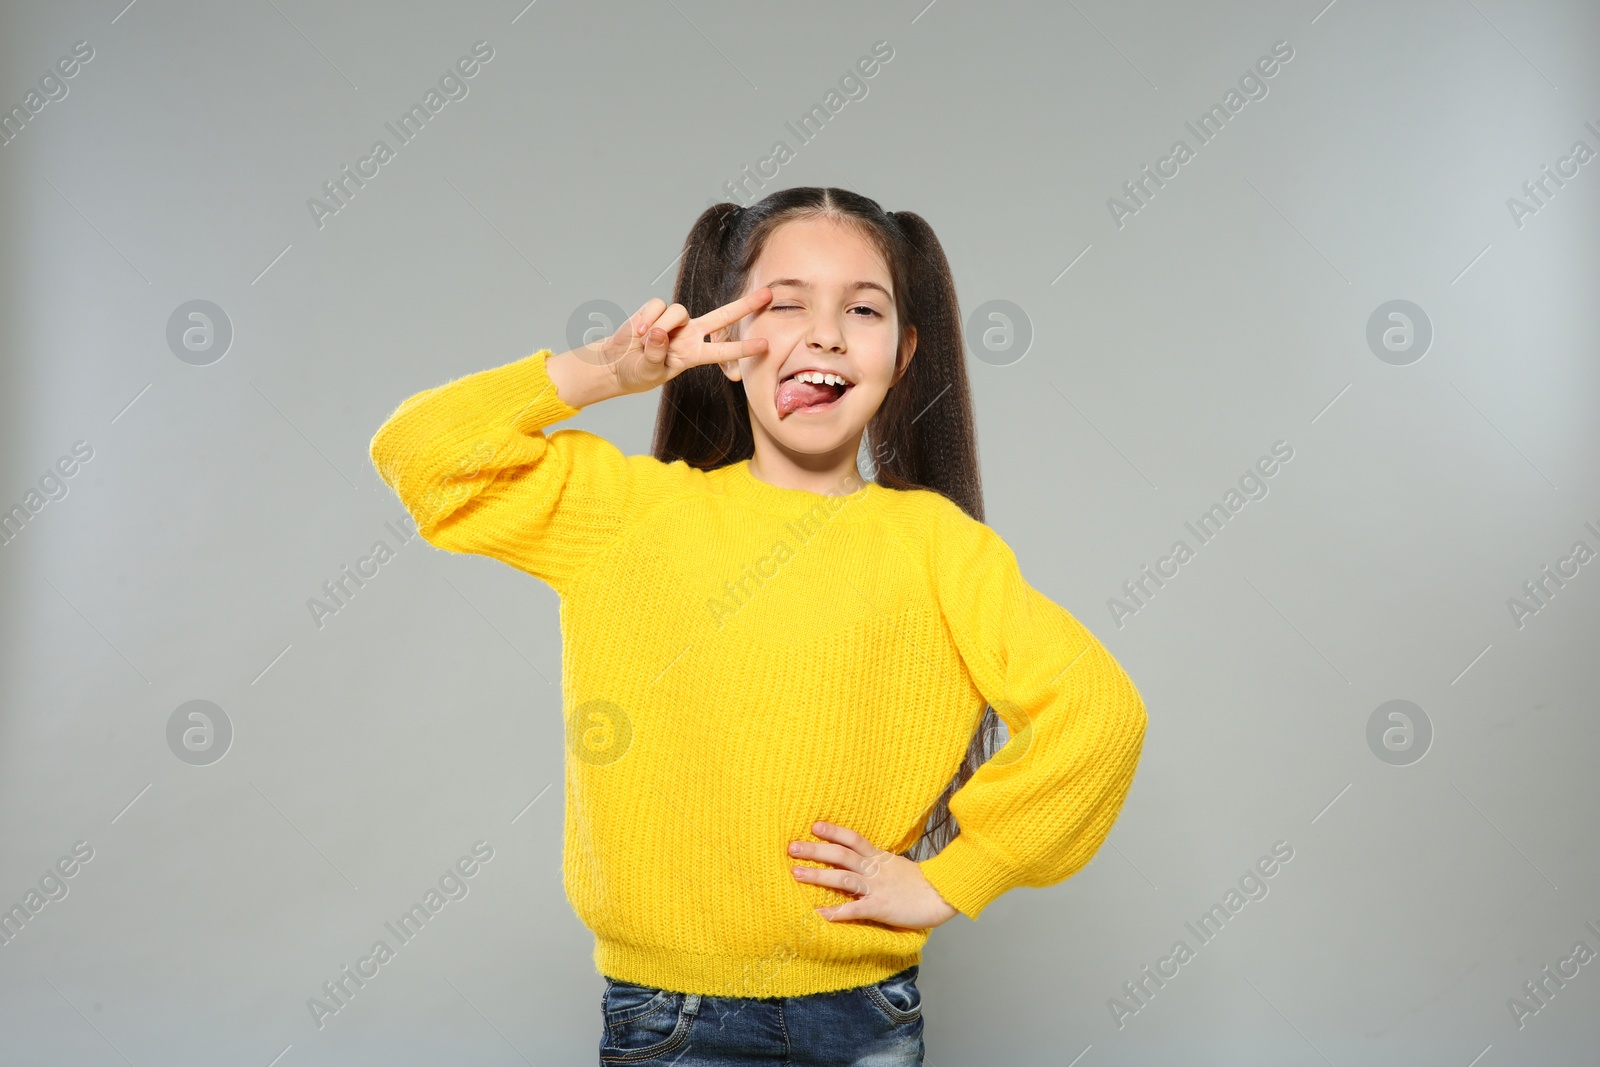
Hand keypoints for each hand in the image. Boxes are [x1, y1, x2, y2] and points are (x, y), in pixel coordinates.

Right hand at [584, 289, 772, 398]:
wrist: (615, 363)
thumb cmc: (636, 372)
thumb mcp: (648, 371)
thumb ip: (656, 354)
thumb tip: (660, 333)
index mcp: (693, 355)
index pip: (723, 351)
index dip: (743, 348)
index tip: (765, 345)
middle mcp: (690, 335)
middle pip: (723, 316)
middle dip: (745, 305)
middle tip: (768, 294)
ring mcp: (675, 322)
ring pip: (679, 311)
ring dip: (661, 326)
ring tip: (645, 341)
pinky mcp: (657, 310)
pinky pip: (657, 306)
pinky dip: (646, 318)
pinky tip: (637, 332)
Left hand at [789, 820, 959, 928]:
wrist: (942, 897)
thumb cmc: (919, 884)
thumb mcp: (897, 866)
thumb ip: (877, 863)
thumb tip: (857, 860)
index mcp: (879, 858)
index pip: (853, 839)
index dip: (833, 831)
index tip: (814, 826)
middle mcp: (874, 869)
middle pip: (841, 855)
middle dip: (815, 851)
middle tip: (791, 848)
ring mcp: (876, 888)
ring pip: (843, 878)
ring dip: (818, 875)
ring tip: (796, 874)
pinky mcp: (880, 907)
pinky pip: (854, 909)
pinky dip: (836, 911)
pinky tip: (819, 913)